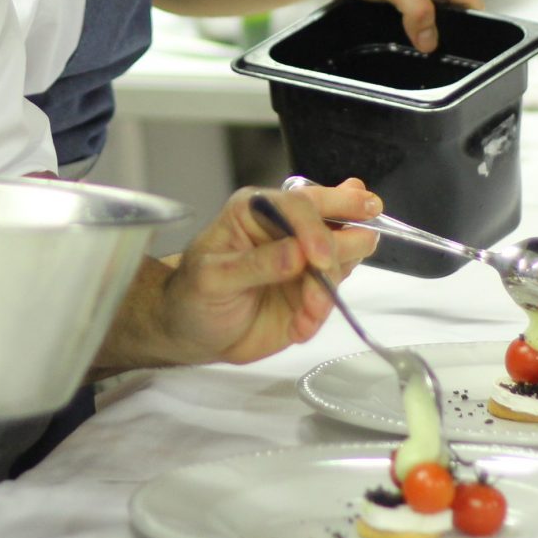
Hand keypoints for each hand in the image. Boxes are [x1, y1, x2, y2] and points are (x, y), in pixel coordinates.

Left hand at [155, 178, 380, 365]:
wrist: (195, 333)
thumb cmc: (193, 295)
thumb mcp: (212, 279)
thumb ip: (255, 264)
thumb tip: (296, 254)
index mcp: (256, 210)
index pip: (299, 204)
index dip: (316, 227)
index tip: (320, 259)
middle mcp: (286, 228)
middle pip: (333, 220)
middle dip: (342, 247)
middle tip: (328, 274)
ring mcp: (304, 258)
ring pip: (343, 258)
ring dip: (329, 289)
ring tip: (308, 314)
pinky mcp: (313, 289)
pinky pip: (334, 295)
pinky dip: (321, 314)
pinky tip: (299, 327)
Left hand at [309, 0, 482, 51]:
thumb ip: (414, 9)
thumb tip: (431, 40)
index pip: (471, 1)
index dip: (464, 25)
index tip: (448, 44)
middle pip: (458, 10)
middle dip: (444, 29)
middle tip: (424, 44)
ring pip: (441, 15)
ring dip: (428, 28)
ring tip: (411, 37)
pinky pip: (424, 14)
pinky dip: (416, 24)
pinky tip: (405, 32)